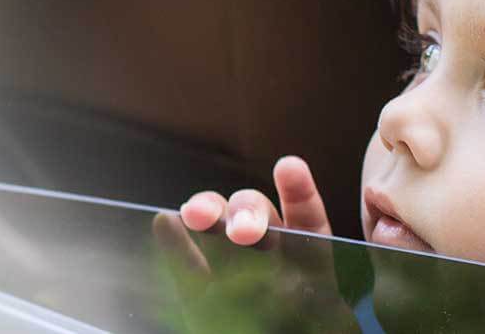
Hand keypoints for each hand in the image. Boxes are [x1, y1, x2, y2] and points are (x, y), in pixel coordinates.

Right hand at [148, 156, 356, 332]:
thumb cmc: (305, 330)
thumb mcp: (320, 315)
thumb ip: (309, 292)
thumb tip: (308, 269)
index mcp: (309, 261)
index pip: (305, 216)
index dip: (297, 189)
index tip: (287, 168)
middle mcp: (269, 256)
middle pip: (255, 216)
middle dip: (246, 213)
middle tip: (241, 232)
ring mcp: (231, 272)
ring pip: (218, 229)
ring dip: (208, 213)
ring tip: (195, 213)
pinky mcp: (201, 294)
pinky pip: (187, 265)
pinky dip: (174, 244)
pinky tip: (164, 221)